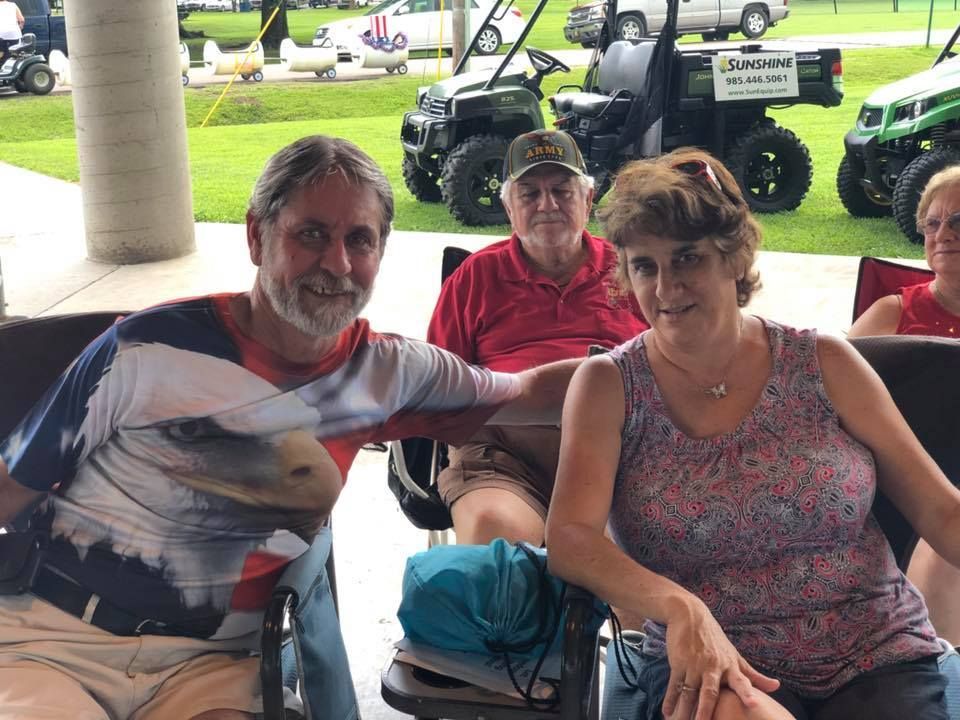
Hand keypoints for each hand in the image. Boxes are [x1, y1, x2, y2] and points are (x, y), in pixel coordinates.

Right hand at [661, 598, 779, 719]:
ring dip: (684, 710)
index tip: (754, 704)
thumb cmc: (714, 638)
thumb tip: (777, 686)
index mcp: (730, 666)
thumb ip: (753, 675)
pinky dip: (670, 699)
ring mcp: (694, 665)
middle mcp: (713, 667)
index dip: (747, 692)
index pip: (741, 681)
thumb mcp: (735, 655)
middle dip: (706, 710)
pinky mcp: (678, 662)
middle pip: (710, 692)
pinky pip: (674, 685)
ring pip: (689, 692)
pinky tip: (666, 712)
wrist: (689, 615)